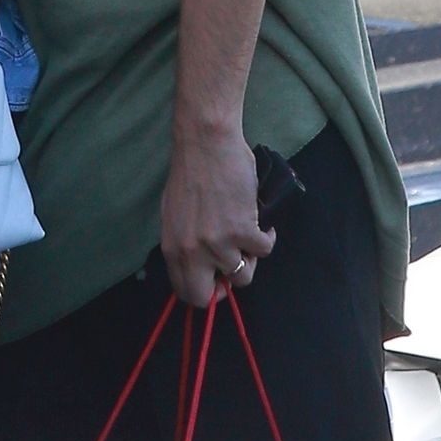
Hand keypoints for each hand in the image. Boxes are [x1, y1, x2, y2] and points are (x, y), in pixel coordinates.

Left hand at [159, 122, 273, 307]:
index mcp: (172, 248)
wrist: (207, 144)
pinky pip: (264, 250)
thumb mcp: (175, 215)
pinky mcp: (243, 231)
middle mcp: (192, 252)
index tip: (217, 280)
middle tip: (235, 266)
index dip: (205, 292)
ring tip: (248, 232)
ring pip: (244, 275)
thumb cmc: (191, 173)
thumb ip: (184, 244)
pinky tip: (261, 222)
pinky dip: (267, 237)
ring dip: (250, 256)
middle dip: (226, 288)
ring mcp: (218, 244)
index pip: (185, 292)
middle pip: (209, 297)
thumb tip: (199, 267)